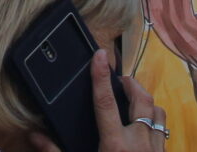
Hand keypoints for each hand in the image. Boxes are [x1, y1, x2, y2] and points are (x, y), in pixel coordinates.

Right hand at [28, 49, 165, 151]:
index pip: (106, 101)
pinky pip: (163, 130)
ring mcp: (155, 151)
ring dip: (146, 101)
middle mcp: (138, 143)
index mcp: (114, 146)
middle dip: (131, 83)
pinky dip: (154, 120)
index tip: (100, 54)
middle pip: (141, 99)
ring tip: (133, 99)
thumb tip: (33, 136)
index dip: (101, 75)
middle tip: (119, 80)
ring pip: (158, 112)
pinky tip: (143, 125)